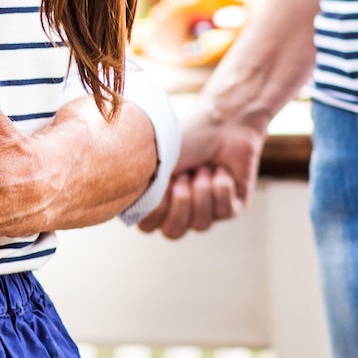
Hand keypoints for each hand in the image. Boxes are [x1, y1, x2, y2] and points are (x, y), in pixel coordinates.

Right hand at [138, 111, 265, 237]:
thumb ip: (140, 188)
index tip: (163, 184)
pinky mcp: (231, 207)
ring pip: (201, 225)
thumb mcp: (155, 161)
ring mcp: (205, 210)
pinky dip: (221, 187)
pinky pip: (224, 212)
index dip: (156, 210)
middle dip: (181, 203)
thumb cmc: (185, 140)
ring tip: (204, 168)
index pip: (147, 226)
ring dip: (202, 191)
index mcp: (156, 199)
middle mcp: (178, 209)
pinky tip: (221, 171)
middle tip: (185, 175)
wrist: (222, 124)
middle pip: (173, 232)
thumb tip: (126, 210)